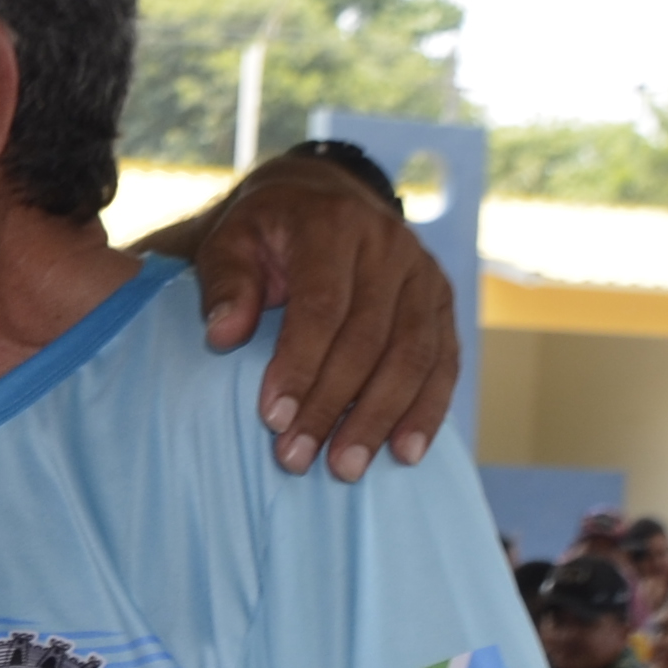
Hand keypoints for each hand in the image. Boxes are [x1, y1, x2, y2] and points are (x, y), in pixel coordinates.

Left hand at [184, 154, 458, 479]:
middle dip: (333, 406)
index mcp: (333, 224)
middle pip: (368, 339)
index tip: (273, 418)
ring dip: (380, 419)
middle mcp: (389, 246)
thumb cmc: (267, 232)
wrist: (321, 200)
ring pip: (413, 356)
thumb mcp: (231, 241)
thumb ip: (224, 283)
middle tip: (298, 458)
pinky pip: (444, 362)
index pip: (322, 305)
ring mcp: (424, 275)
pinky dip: (427, 411)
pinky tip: (405, 452)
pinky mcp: (443, 302)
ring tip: (347, 468)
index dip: (300, 365)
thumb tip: (223, 334)